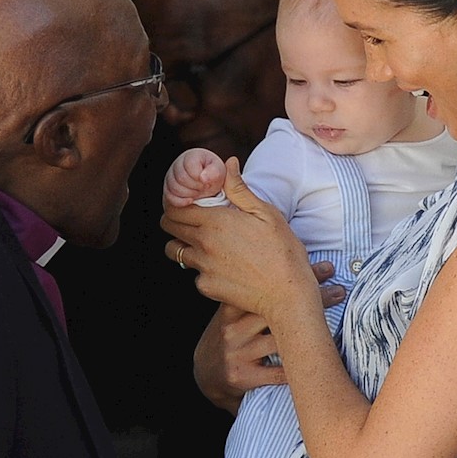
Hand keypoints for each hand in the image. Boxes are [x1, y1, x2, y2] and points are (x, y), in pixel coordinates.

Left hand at [161, 157, 316, 324]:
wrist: (288, 294)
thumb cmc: (283, 251)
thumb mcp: (266, 213)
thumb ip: (240, 189)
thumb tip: (228, 163)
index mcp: (215, 221)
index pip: (175, 207)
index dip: (178, 203)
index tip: (188, 203)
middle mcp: (203, 243)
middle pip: (169, 227)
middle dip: (175, 221)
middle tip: (193, 221)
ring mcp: (202, 267)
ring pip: (176, 252)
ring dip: (184, 245)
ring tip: (206, 245)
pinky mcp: (206, 287)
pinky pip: (195, 274)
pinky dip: (203, 269)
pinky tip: (224, 268)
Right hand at [190, 263, 346, 413]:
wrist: (206, 376)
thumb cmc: (231, 337)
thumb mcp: (234, 313)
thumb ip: (253, 293)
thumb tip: (290, 265)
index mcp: (231, 308)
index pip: (265, 287)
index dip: (296, 277)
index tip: (324, 268)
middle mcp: (231, 329)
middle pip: (276, 310)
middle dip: (311, 299)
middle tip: (338, 290)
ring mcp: (236, 353)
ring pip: (281, 340)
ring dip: (311, 331)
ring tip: (336, 322)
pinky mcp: (242, 376)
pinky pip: (279, 371)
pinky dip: (299, 364)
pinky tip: (318, 356)